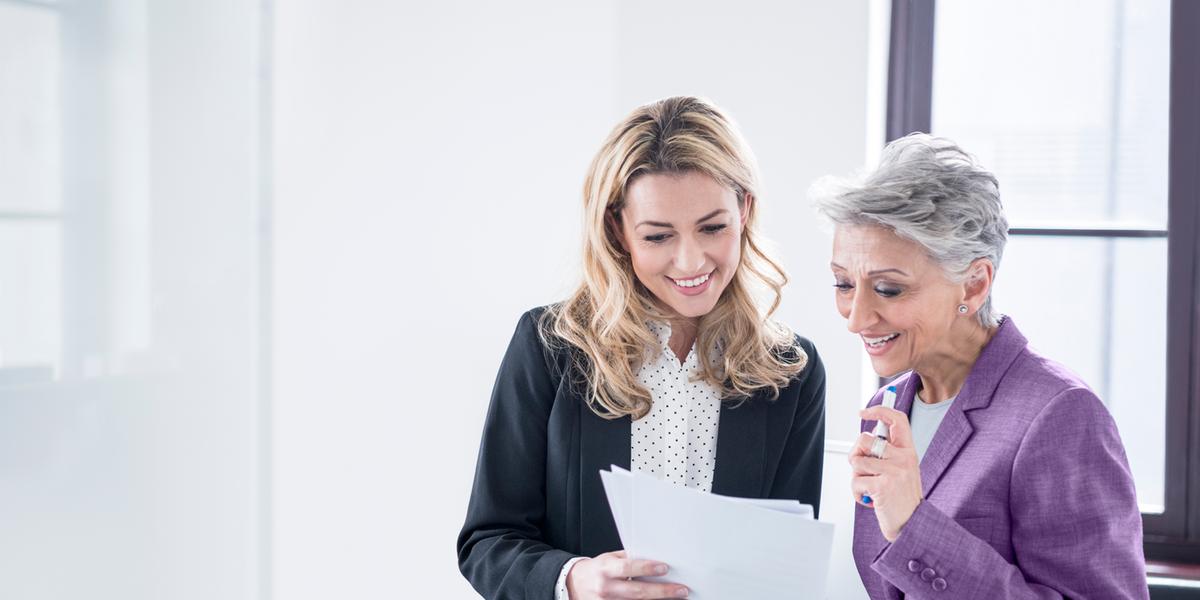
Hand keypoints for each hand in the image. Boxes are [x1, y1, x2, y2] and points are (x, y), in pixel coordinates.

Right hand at [566, 550, 688, 598]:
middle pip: (637, 591)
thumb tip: (653, 556)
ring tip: (676, 598)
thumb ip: (628, 559)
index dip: (646, 567)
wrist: (573, 585)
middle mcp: (605, 588)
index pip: (628, 568)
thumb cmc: (596, 570)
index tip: (664, 567)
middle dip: (662, 591)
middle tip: (681, 590)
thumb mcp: (609, 559)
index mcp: (605, 569)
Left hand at [849, 405, 922, 541]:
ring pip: (856, 461)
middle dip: (855, 453)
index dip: (879, 410)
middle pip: (865, 439)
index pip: (897, 419)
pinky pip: (855, 481)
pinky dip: (857, 492)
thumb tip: (865, 438)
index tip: (863, 413)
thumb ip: (886, 453)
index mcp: (908, 451)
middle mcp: (903, 458)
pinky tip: (869, 499)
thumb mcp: (901, 470)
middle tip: (862, 469)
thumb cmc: (900, 497)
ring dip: (856, 476)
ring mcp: (894, 471)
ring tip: (870, 487)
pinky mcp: (883, 486)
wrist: (911, 525)